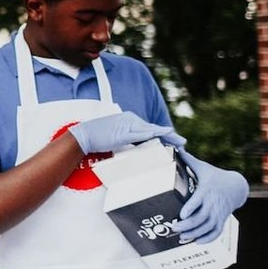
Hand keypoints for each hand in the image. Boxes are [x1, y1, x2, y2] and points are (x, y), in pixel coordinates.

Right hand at [67, 112, 182, 155]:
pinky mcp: (122, 133)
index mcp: (131, 121)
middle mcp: (131, 120)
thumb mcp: (118, 138)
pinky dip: (149, 134)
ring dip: (165, 135)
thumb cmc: (98, 138)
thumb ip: (130, 140)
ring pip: (150, 130)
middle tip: (183, 143)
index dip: (165, 136)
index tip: (176, 143)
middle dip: (170, 136)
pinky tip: (159, 135)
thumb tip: (140, 148)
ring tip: (177, 141)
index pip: (151, 129)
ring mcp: (127, 125)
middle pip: (154, 128)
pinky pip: (138, 134)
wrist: (84, 135)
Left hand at [175, 152, 248, 243]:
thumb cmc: (215, 176)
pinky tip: (196, 242)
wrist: (236, 186)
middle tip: (174, 228)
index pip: (199, 200)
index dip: (190, 208)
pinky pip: (216, 232)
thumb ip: (188, 160)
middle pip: (202, 217)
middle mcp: (213, 203)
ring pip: (208, 227)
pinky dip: (208, 238)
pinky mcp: (222, 219)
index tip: (181, 215)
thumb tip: (175, 148)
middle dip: (188, 225)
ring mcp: (219, 213)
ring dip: (195, 234)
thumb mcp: (203, 167)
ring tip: (182, 238)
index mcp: (207, 190)